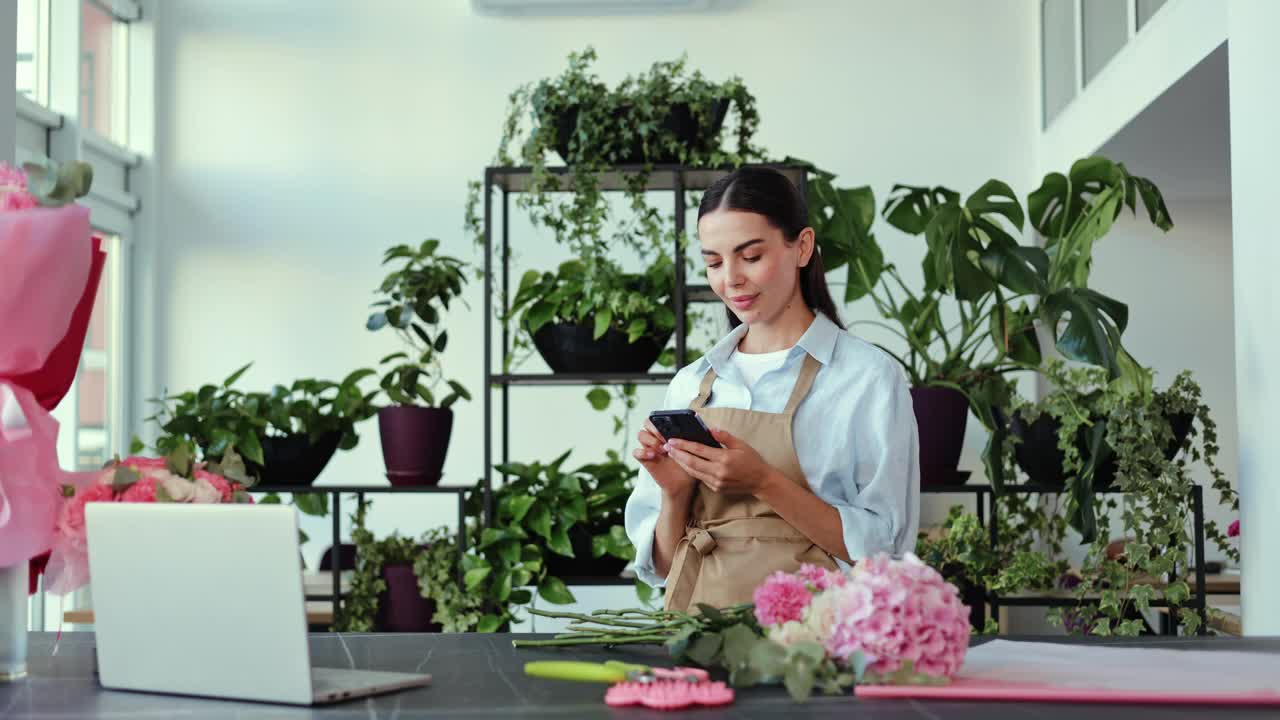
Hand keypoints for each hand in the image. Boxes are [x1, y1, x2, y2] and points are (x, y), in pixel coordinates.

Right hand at [633, 419, 695, 497]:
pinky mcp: (645, 459)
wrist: (683, 484)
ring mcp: (650, 448)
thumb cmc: (690, 465)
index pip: (660, 417)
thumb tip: (702, 429)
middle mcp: (657, 438)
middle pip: (647, 423)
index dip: (663, 419)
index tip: (673, 428)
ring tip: (662, 448)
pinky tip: (653, 455)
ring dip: (651, 439)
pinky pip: (636, 452)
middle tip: (665, 437)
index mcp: (668, 432)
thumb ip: (693, 439)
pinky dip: (642, 451)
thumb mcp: (694, 450)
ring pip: (641, 435)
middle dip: (655, 428)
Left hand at [665, 428, 779, 495]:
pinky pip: (700, 478)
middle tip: (667, 447)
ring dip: (681, 463)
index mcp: (724, 459)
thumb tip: (710, 429)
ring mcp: (716, 482)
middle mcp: (718, 472)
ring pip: (693, 472)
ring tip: (672, 454)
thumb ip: (724, 437)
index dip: (684, 444)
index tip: (673, 440)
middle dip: (677, 454)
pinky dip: (691, 470)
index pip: (699, 450)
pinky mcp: (716, 488)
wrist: (760, 481)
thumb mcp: (741, 444)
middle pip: (691, 462)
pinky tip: (685, 463)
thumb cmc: (752, 461)